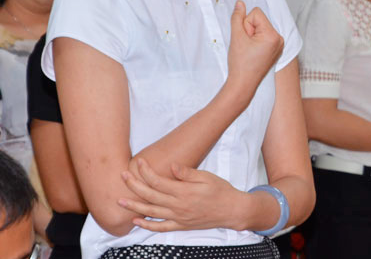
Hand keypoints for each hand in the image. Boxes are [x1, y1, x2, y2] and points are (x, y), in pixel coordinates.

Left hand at [118, 158, 244, 231]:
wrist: (231, 210)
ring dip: (134, 206)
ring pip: (151, 212)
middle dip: (134, 185)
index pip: (158, 181)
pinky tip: (136, 221)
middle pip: (150, 196)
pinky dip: (147, 225)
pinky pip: (161, 227)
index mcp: (184, 192)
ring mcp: (179, 217)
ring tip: (120, 200)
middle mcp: (178, 206)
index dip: (146, 172)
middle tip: (122, 176)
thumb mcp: (206, 177)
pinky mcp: (181, 225)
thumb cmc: (220, 190)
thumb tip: (171, 166)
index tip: (138, 162)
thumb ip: (187, 173)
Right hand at [228, 0, 282, 94]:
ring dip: (251, 35)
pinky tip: (252, 52)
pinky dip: (255, 40)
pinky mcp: (275, 49)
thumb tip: (240, 3)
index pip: (256, 13)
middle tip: (246, 46)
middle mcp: (279, 39)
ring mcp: (278, 45)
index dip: (246, 24)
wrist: (243, 84)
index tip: (245, 39)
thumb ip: (237, 17)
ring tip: (249, 50)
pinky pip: (263, 35)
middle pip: (259, 20)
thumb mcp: (237, 37)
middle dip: (249, 29)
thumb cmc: (241, 64)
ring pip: (260, 27)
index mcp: (273, 36)